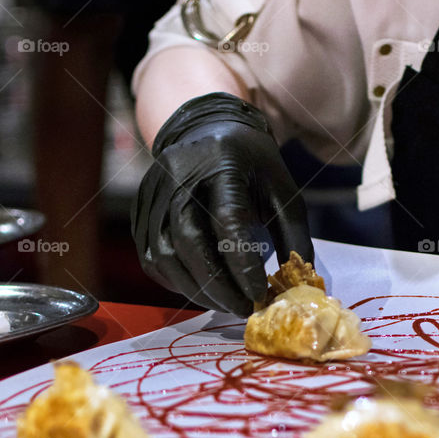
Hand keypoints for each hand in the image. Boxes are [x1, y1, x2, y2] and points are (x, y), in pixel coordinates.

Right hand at [131, 92, 312, 315]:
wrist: (207, 129)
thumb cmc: (252, 164)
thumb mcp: (282, 188)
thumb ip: (293, 233)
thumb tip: (298, 279)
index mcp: (222, 162)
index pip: (227, 219)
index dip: (242, 262)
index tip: (258, 294)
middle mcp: (179, 174)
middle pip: (188, 240)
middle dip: (217, 284)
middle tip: (241, 308)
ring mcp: (153, 192)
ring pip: (164, 254)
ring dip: (195, 288)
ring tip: (224, 302)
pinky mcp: (140, 210)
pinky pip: (150, 256)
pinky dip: (175, 281)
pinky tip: (200, 289)